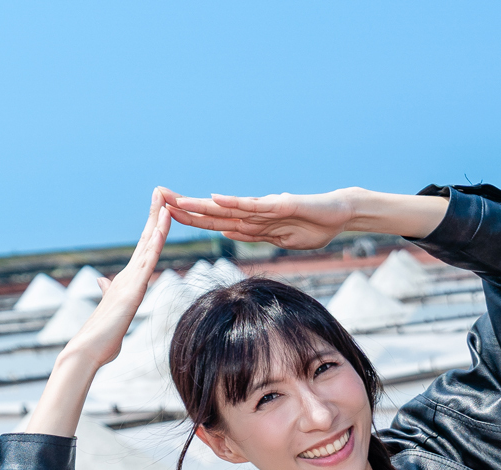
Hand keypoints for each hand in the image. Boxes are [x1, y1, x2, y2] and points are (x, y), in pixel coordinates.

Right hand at [62, 188, 174, 369]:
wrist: (88, 350)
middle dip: (154, 215)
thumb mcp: (111, 310)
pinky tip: (162, 229)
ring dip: (157, 222)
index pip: (143, 250)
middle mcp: (128, 276)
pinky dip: (155, 244)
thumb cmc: (101, 336)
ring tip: (165, 200)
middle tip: (161, 191)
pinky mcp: (133, 291)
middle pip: (145, 240)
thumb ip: (109, 294)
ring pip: (147, 246)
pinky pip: (147, 262)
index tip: (159, 209)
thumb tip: (105, 283)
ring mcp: (130, 281)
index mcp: (127, 281)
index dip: (151, 229)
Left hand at [166, 189, 361, 249]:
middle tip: (157, 199)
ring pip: (228, 207)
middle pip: (214, 212)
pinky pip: (254, 205)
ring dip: (202, 205)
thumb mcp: (282, 239)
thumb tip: (230, 233)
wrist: (342, 214)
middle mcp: (255, 213)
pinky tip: (216, 199)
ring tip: (176, 201)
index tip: (167, 216)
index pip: (216, 222)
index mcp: (253, 223)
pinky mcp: (282, 205)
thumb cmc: (316, 226)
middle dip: (186, 208)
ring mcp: (267, 208)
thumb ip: (256, 235)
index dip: (192, 219)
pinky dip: (235, 203)